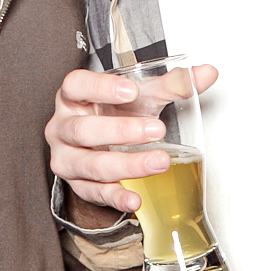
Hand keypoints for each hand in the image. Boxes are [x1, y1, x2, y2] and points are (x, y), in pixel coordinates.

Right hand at [46, 65, 218, 216]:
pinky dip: (117, 196)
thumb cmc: (117, 114)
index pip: (76, 85)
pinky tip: (135, 198)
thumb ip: (173, 84)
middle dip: (121, 131)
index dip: (100, 88)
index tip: (130, 91)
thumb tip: (207, 73)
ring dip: (126, 165)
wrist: (105, 147)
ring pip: (89, 164)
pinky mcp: (77, 185)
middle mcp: (63, 128)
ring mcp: (67, 158)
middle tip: (157, 130)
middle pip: (83, 129)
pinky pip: (94, 193)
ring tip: (158, 162)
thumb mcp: (143, 97)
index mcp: (74, 97)